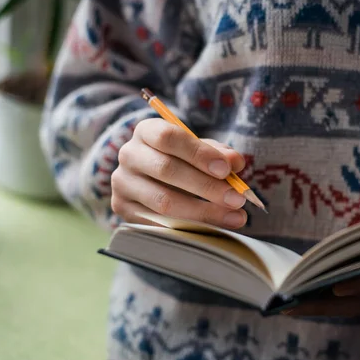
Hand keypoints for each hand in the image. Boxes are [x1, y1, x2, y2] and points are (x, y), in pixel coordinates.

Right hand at [111, 118, 247, 227]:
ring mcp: (123, 184)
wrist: (151, 178)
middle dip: (206, 186)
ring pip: (163, 201)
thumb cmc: (182, 159)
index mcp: (147, 131)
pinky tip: (214, 229)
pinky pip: (158, 223)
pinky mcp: (123, 209)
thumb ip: (220, 154)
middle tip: (237, 199)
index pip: (169, 137)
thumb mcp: (201, 150)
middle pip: (166, 169)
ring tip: (235, 217)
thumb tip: (235, 162)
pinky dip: (189, 227)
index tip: (226, 170)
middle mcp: (129, 155)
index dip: (199, 153)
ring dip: (203, 212)